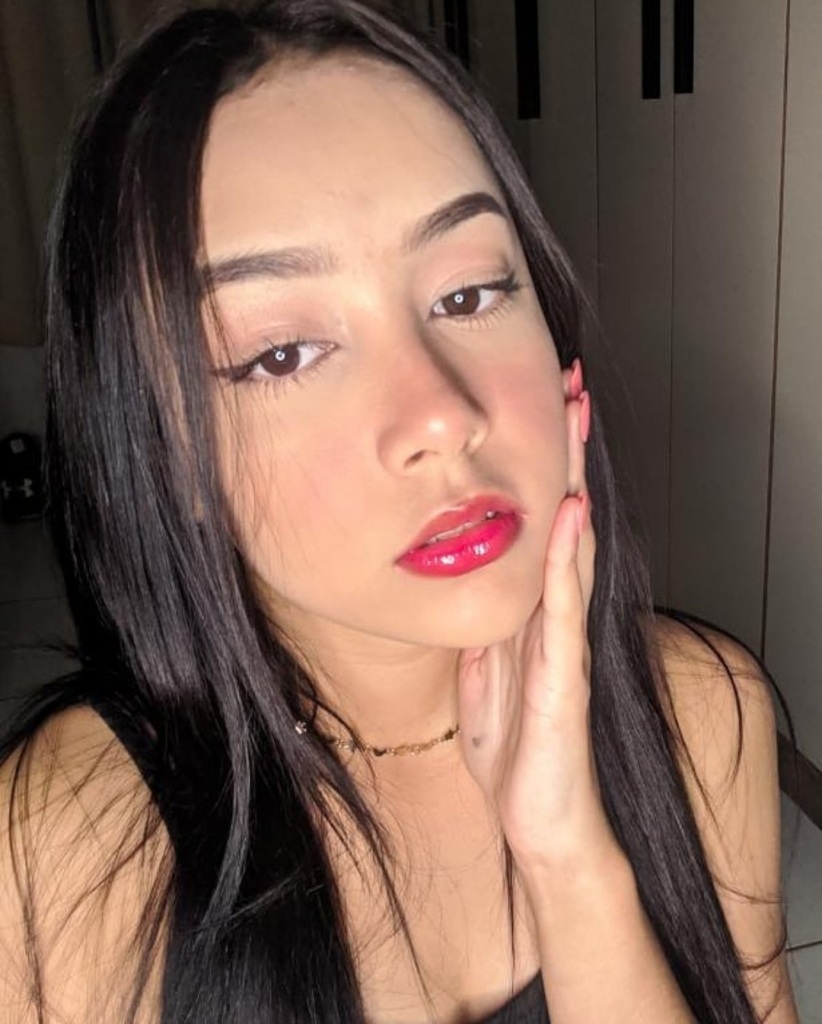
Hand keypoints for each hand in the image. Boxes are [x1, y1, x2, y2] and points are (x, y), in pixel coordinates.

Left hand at [457, 378, 616, 876]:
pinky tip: (570, 513)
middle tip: (570, 384)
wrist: (540, 821)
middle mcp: (553, 616)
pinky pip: (563, 608)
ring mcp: (563, 642)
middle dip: (567, 453)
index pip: (542, 526)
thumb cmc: (515, 749)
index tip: (542, 408)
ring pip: (570, 546)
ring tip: (575, 420)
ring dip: (574, 482)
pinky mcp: (563, 676)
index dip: (544, 469)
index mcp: (530, 613)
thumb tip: (458, 586)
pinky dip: (566, 558)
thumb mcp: (481, 674)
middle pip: (563, 520)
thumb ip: (480, 627)